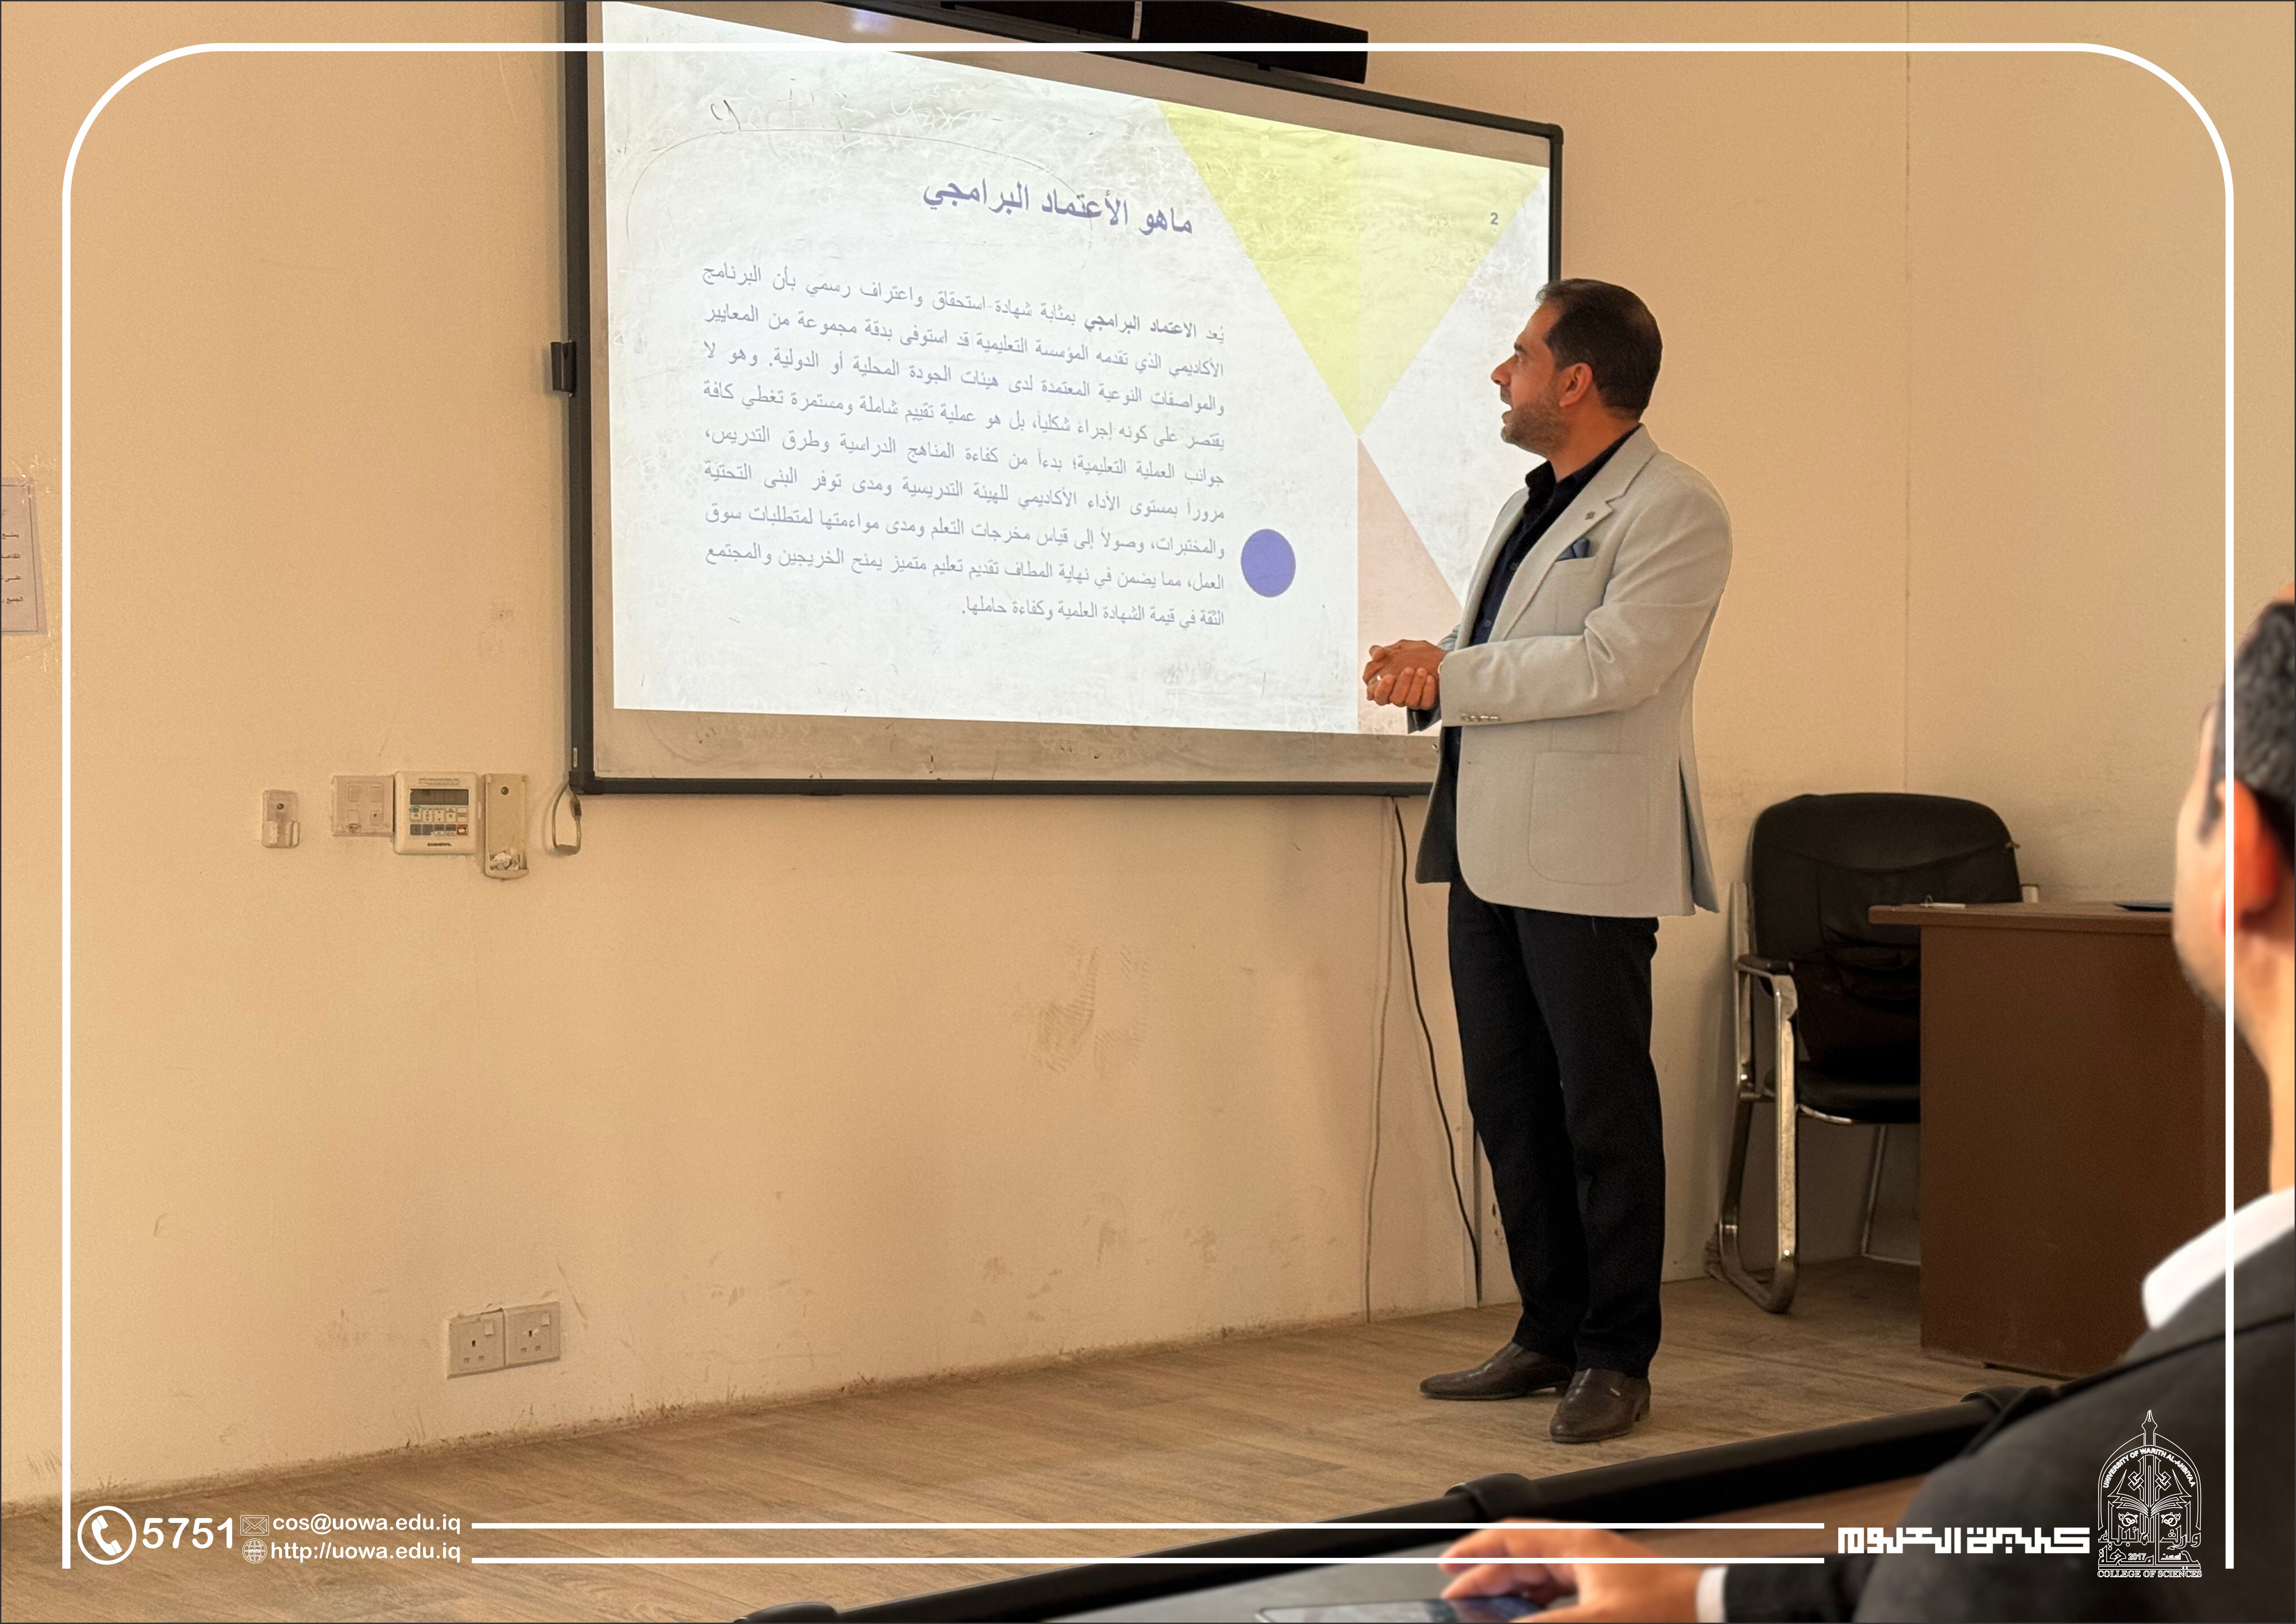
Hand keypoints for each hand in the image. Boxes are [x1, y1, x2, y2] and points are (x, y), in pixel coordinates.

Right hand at [1364, 640, 1444, 708]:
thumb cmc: (1418, 654)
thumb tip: (1374, 654)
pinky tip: (1430, 679)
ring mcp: (1411, 700)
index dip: (1380, 688)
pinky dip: (1427, 690)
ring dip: (1415, 685)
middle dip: (1399, 685)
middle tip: (1408, 670)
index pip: (1375, 694)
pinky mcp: (1425, 703)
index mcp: (1387, 684)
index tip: (1388, 676)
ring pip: (1408, 701)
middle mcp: (1397, 694)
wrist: (1442, 658)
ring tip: (1422, 670)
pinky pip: (1424, 702)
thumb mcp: (1401, 648)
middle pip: (1391, 700)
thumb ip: (1384, 651)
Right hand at [1439, 1523, 1703, 1621]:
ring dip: (1510, 1591)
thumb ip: (1544, 1622)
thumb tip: (1504, 1623)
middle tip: (1459, 1595)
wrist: (1713, 1612)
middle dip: (1486, 1575)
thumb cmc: (1669, 1608)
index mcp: (1576, 1546)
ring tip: (1486, 1608)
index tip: (1449, 1565)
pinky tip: (1529, 1616)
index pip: (1511, 1537)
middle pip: (1521, 1557)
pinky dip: (1535, 1602)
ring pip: (1538, 1576)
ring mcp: (1596, 1573)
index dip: (1474, 1549)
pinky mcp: (1608, 1592)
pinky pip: (1558, 1591)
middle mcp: (1583, 1554)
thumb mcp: (1595, 1619)